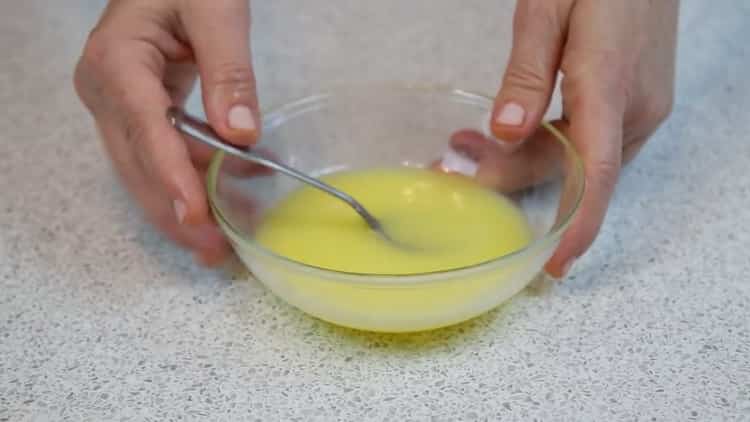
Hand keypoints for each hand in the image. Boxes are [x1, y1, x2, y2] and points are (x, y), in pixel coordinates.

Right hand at [74, 0, 259, 264]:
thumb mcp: (215, 10)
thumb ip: (229, 70)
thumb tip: (241, 133)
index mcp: (116, 61)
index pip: (145, 129)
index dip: (170, 177)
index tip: (195, 216)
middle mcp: (106, 91)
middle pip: (137, 163)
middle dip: (174, 211)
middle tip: (214, 250)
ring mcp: (117, 106)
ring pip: (144, 170)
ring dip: (180, 207)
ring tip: (218, 243)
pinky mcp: (136, 113)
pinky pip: (159, 157)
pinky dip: (189, 181)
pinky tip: (222, 200)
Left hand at [468, 0, 677, 277]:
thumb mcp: (549, 9)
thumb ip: (528, 73)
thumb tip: (505, 133)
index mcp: (612, 83)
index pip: (597, 172)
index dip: (577, 224)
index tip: (554, 265)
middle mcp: (636, 108)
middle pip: (574, 170)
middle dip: (512, 182)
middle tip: (451, 174)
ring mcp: (640, 107)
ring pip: (577, 159)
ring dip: (520, 161)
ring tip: (462, 146)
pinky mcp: (633, 101)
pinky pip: (588, 141)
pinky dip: (544, 145)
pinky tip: (504, 132)